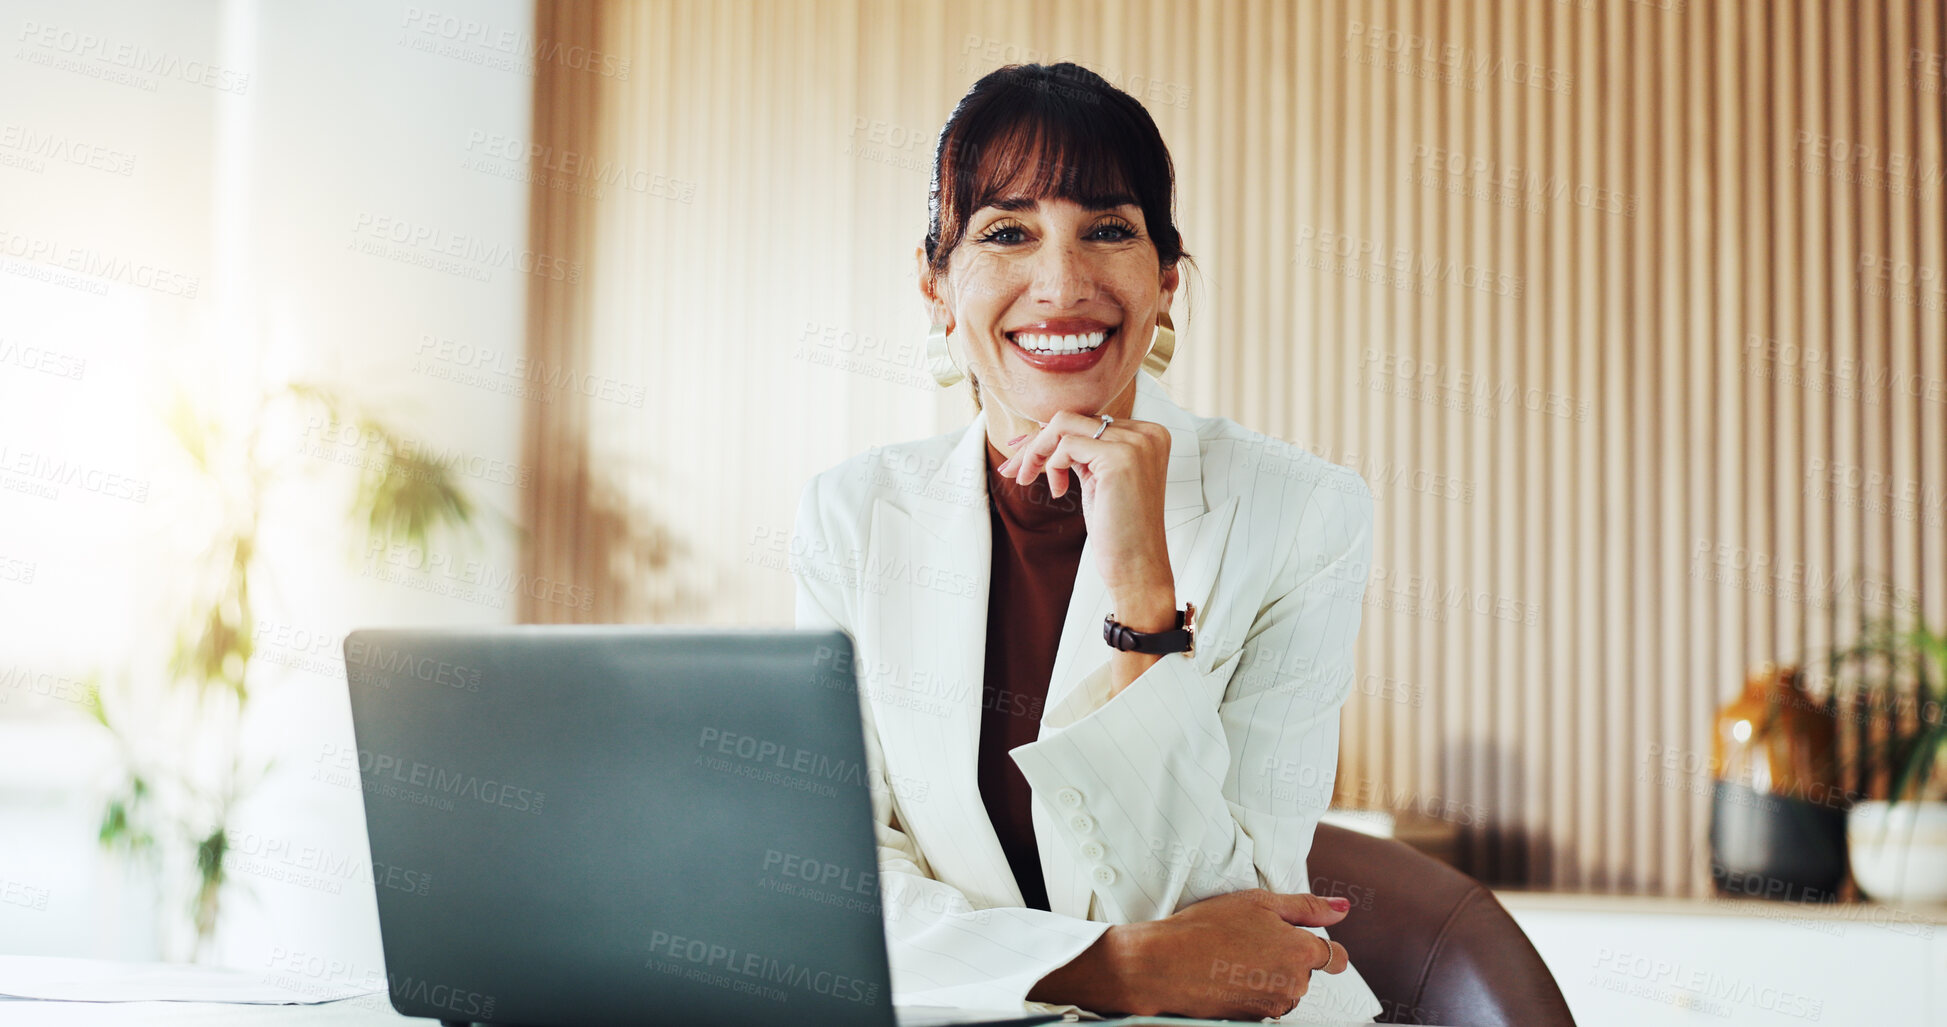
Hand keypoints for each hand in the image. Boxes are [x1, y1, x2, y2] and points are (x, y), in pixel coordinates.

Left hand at [995, 411, 1174, 619]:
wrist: (1137, 568)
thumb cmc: (1118, 530)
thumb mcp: (1101, 479)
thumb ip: (1086, 451)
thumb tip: (1044, 427)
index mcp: (1149, 435)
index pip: (1087, 421)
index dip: (1050, 437)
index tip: (1023, 456)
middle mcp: (1147, 433)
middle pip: (1073, 419)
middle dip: (1035, 443)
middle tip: (1012, 469)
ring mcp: (1136, 444)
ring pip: (1064, 425)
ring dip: (1036, 452)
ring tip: (1026, 478)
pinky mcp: (1120, 458)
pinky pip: (1066, 446)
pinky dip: (1052, 467)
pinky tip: (1059, 492)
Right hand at [1028, 889, 1350, 1018]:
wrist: (1164, 964)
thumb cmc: (1208, 927)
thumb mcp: (1259, 902)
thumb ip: (1308, 906)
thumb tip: (1344, 908)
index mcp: (1301, 953)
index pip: (1336, 958)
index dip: (1325, 948)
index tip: (1306, 941)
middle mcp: (1293, 986)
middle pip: (1304, 972)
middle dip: (1286, 956)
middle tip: (1250, 937)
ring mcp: (1272, 1007)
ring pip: (1283, 988)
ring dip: (1268, 973)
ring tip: (1234, 955)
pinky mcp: (1252, 1020)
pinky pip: (1262, 1002)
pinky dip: (1250, 989)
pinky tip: (1226, 972)